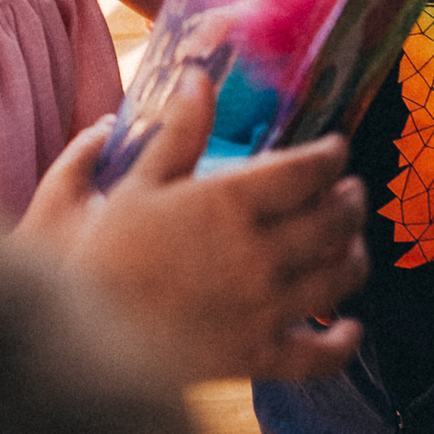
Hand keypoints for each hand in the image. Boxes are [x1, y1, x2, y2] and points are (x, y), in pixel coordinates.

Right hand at [29, 70, 369, 381]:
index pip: (306, 171)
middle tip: (350, 190)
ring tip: (352, 244)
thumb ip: (176, 130)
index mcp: (227, 203)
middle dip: (351, 200)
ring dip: (355, 255)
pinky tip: (349, 327)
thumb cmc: (95, 254)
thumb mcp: (132, 180)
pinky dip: (343, 342)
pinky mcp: (255, 357)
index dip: (332, 156)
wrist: (77, 340)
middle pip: (334, 220)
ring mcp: (262, 310)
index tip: (336, 148)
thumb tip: (198, 76)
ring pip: (338, 278)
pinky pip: (318, 356)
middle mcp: (257, 254)